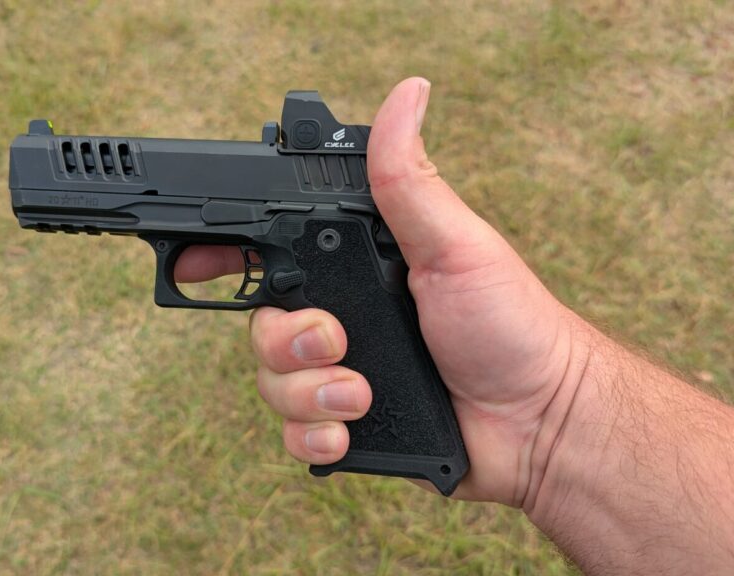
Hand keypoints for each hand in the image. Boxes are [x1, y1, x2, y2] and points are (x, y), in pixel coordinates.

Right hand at [176, 78, 587, 506]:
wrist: (537, 421)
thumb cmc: (508, 323)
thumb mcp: (453, 244)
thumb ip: (408, 180)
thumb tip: (407, 94)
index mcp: (356, 268)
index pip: (274, 251)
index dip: (227, 254)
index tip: (196, 264)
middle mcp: (342, 318)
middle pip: (260, 323)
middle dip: (284, 339)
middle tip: (335, 341)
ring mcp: (340, 374)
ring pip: (270, 382)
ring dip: (308, 391)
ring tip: (358, 393)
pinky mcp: (347, 424)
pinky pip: (295, 433)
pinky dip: (317, 434)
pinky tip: (351, 428)